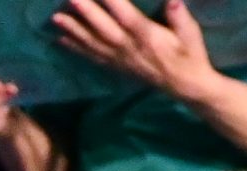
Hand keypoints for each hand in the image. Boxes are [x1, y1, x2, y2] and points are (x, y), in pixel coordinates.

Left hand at [48, 0, 221, 102]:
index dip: (112, 2)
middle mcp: (130, 48)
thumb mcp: (191, 34)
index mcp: (148, 37)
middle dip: (85, 12)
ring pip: (93, 43)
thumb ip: (179, 16)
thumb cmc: (190, 54)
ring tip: (55, 18)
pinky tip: (60, 40)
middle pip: (103, 28)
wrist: (185, 86)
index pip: (127, 16)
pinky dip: (76, 49)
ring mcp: (120, 59)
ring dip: (73, 31)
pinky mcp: (116, 67)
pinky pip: (92, 57)